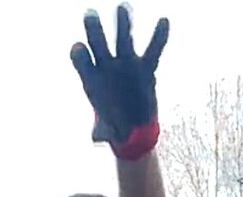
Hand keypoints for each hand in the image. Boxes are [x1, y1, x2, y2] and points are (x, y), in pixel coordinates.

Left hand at [70, 4, 168, 157]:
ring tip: (123, 8)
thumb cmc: (115, 128)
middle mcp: (107, 67)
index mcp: (92, 80)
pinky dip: (159, 37)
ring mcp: (126, 65)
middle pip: (99, 44)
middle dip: (94, 29)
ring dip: (123, 24)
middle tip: (89, 14)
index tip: (78, 47)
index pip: (82, 61)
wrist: (133, 129)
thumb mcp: (107, 132)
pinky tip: (164, 21)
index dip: (79, 54)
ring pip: (123, 40)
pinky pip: (153, 50)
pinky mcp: (145, 68)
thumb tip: (98, 138)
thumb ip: (102, 132)